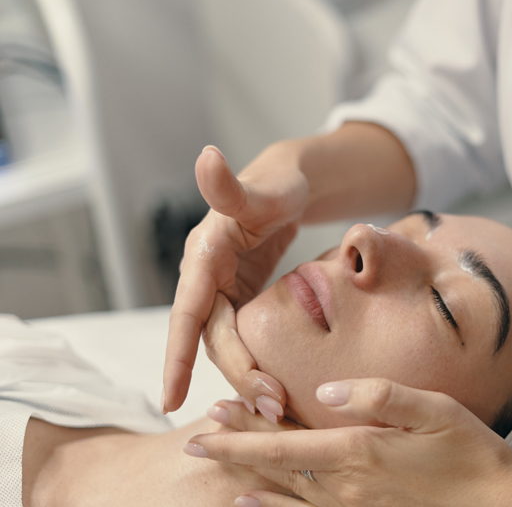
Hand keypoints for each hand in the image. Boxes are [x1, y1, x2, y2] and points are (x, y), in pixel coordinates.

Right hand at [164, 144, 303, 412]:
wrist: (288, 189)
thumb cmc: (276, 185)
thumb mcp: (261, 189)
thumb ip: (232, 185)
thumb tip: (206, 156)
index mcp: (204, 256)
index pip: (187, 312)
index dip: (176, 355)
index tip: (170, 400)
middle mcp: (206, 278)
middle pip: (212, 338)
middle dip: (238, 373)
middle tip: (271, 407)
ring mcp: (221, 291)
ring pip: (226, 344)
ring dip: (247, 375)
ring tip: (277, 407)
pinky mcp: (239, 298)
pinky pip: (240, 338)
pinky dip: (253, 363)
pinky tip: (271, 388)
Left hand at [184, 378, 511, 506]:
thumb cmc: (470, 453)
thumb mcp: (434, 410)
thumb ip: (379, 396)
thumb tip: (327, 388)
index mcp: (359, 451)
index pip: (283, 441)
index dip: (242, 432)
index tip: (207, 419)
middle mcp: (346, 486)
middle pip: (275, 466)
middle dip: (232, 451)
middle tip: (195, 438)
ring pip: (282, 491)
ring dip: (245, 475)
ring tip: (214, 463)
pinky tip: (251, 502)